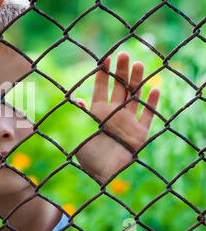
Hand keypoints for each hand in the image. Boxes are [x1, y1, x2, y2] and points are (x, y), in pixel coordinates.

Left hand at [75, 52, 160, 183]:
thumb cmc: (87, 156)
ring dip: (137, 81)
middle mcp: (113, 114)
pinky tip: (155, 88)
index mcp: (96, 112)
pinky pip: (148, 116)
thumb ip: (79, 115)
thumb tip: (75, 98)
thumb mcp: (77, 132)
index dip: (103, 73)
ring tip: (139, 64)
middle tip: (124, 54)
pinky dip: (152, 103)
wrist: (102, 177)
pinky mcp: (140, 133)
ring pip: (134, 96)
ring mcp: (128, 122)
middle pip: (119, 88)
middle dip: (121, 71)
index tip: (105, 58)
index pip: (100, 88)